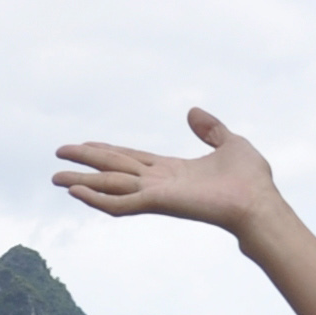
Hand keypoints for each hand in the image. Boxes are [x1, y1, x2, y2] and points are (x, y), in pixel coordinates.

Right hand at [54, 108, 277, 233]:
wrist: (259, 202)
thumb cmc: (252, 180)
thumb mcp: (231, 143)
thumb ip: (210, 129)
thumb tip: (192, 112)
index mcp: (173, 170)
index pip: (132, 158)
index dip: (108, 150)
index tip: (85, 144)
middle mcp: (160, 183)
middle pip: (114, 168)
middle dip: (86, 161)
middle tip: (58, 154)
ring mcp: (157, 194)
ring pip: (111, 185)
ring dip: (82, 181)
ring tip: (55, 176)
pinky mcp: (158, 203)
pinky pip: (121, 203)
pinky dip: (98, 198)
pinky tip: (77, 191)